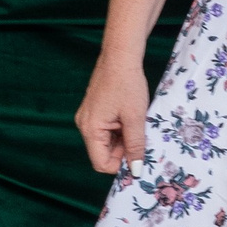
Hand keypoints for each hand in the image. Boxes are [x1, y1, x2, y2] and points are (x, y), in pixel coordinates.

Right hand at [75, 56, 149, 174]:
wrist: (120, 55)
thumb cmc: (127, 84)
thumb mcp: (135, 118)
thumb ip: (135, 146)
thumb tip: (137, 170)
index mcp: (90, 129)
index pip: (101, 163)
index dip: (121, 165)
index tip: (139, 158)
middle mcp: (84, 125)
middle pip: (104, 153)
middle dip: (124, 151)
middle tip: (142, 138)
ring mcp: (89, 117)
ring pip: (107, 141)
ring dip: (124, 139)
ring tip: (138, 125)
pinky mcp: (95, 111)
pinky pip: (107, 129)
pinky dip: (121, 129)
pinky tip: (133, 118)